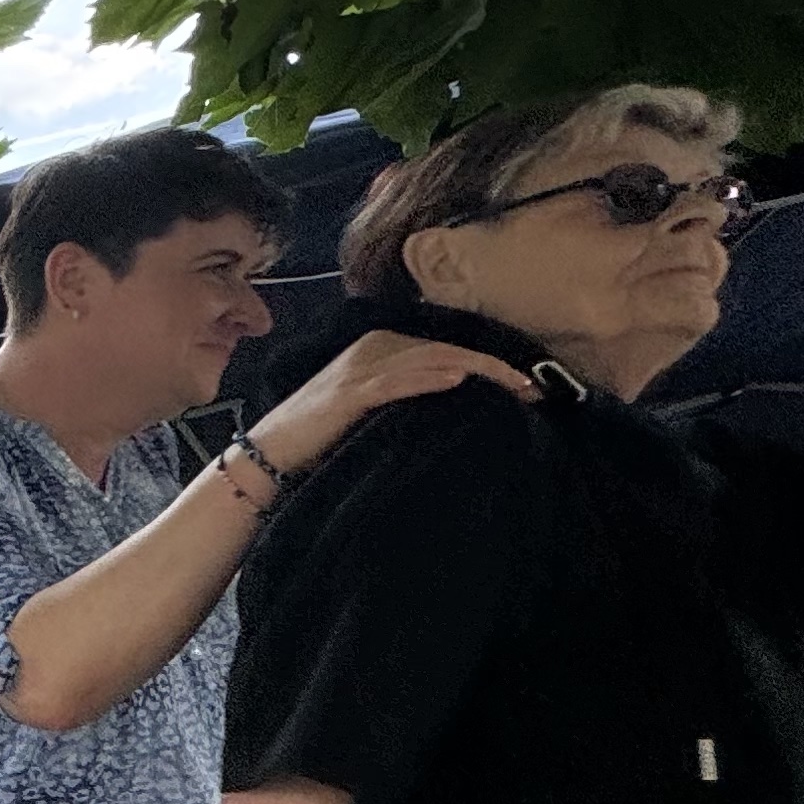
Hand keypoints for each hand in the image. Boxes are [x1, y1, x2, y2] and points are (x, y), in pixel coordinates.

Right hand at [253, 330, 536, 472]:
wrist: (269, 456)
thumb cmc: (323, 439)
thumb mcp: (373, 411)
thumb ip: (408, 397)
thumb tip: (459, 404)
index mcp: (380, 348)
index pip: (445, 349)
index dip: (490, 365)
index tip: (527, 386)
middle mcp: (372, 349)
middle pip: (445, 351)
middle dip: (493, 368)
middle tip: (534, 388)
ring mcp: (360, 369)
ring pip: (430, 361)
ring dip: (476, 372)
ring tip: (512, 386)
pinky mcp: (348, 393)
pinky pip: (396, 381)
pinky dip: (429, 379)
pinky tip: (458, 382)